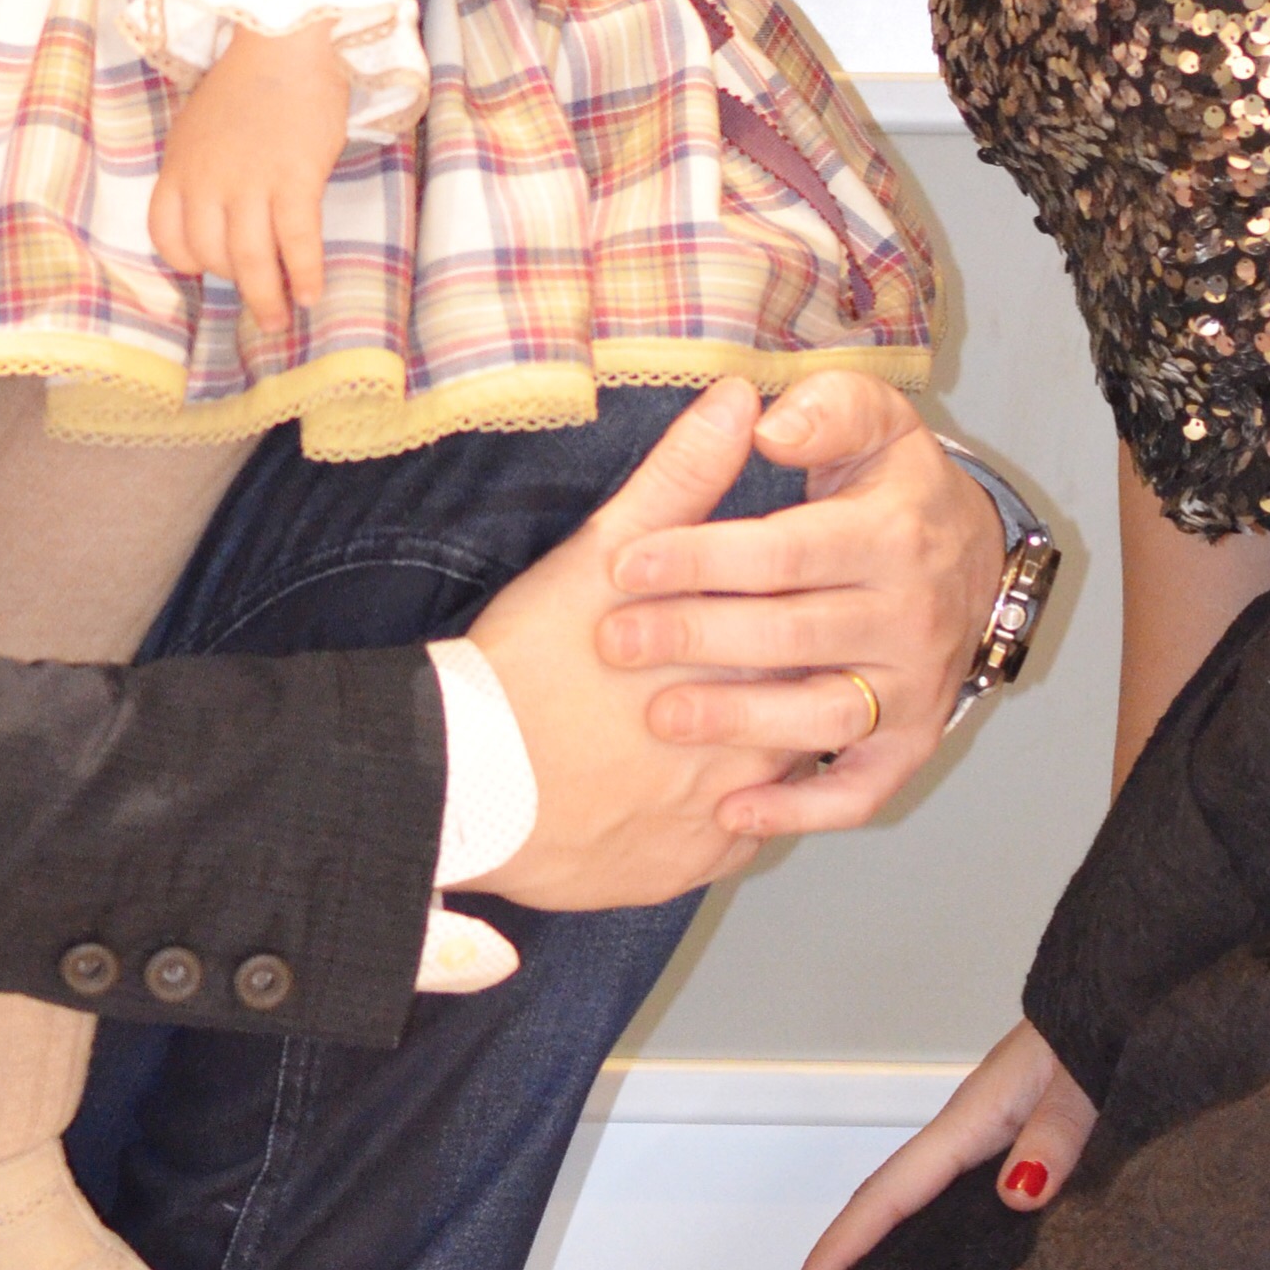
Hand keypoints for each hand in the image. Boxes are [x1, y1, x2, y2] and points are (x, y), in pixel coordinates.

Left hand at [148, 22, 350, 330]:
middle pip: (211, 255)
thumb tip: (219, 216)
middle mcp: (208, 180)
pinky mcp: (296, 178)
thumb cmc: (249, 81)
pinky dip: (304, 273)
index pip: (166, 236)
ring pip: (251, 260)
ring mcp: (251, 181)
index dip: (188, 261)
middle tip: (259, 299)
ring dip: (267, 298)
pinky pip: (297, 241)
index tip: (208, 269)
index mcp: (179, 165)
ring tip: (281, 318)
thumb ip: (201, 170)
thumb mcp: (200, 124)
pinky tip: (311, 293)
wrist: (286, 39)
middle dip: (235, 283)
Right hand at [461, 383, 793, 912]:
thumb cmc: (530, 663)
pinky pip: (738, 841)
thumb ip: (682, 478)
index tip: (788, 587)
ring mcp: (718, 816)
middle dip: (787, 678)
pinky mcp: (686, 869)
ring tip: (735, 716)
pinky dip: (729, 814)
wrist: (465, 784)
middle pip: (800, 706)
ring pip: (775, 777)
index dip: (796, 604)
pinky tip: (702, 786)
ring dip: (764, 746)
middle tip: (759, 653)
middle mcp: (745, 745)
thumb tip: (741, 401)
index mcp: (735, 660)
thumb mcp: (603, 554)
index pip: (804, 626)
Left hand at [598, 373, 1007, 834]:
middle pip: (794, 633)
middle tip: (616, 642)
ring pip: (825, 715)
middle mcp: (912, 615)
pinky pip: (864, 790)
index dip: (702, 557)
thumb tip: (765, 422)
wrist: (971, 551)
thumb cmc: (891, 480)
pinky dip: (804, 812)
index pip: (786, 550)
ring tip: (660, 717)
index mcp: (892, 533)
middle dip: (697, 637)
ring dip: (741, 722)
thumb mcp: (872, 418)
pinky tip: (733, 815)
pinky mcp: (914, 741)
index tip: (626, 564)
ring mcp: (917, 687)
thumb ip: (824, 409)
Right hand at [790, 1021, 1094, 1269]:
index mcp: (970, 1120)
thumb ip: (1054, 1134)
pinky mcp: (1000, 1143)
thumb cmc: (1088, 1033)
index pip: (891, 1193)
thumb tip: (1018, 1193)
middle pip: (881, 1199)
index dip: (844, 1246)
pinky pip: (939, 1195)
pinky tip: (920, 1252)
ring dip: (869, 1241)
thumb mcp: (1080, 1083)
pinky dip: (909, 1226)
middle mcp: (962, 1131)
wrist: (1103, 1000)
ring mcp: (977, 1137)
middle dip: (838, 1251)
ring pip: (907, 1198)